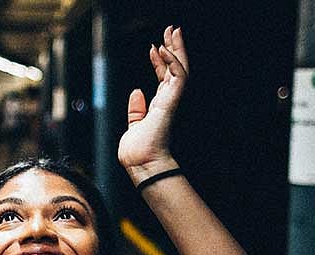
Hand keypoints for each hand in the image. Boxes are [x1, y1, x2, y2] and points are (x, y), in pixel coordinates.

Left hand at [117, 25, 187, 182]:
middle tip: (171, 30)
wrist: (141, 164)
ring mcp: (172, 102)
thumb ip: (136, 110)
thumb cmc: (137, 152)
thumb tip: (136, 91)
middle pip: (175, 69)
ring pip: (180, 69)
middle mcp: (168, 102)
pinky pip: (177, 77)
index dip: (159, 62)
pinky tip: (163, 49)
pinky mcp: (171, 103)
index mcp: (160, 107)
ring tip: (172, 31)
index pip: (163, 78)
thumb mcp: (133, 126)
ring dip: (177, 49)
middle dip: (173, 48)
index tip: (154, 47)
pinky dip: (172, 62)